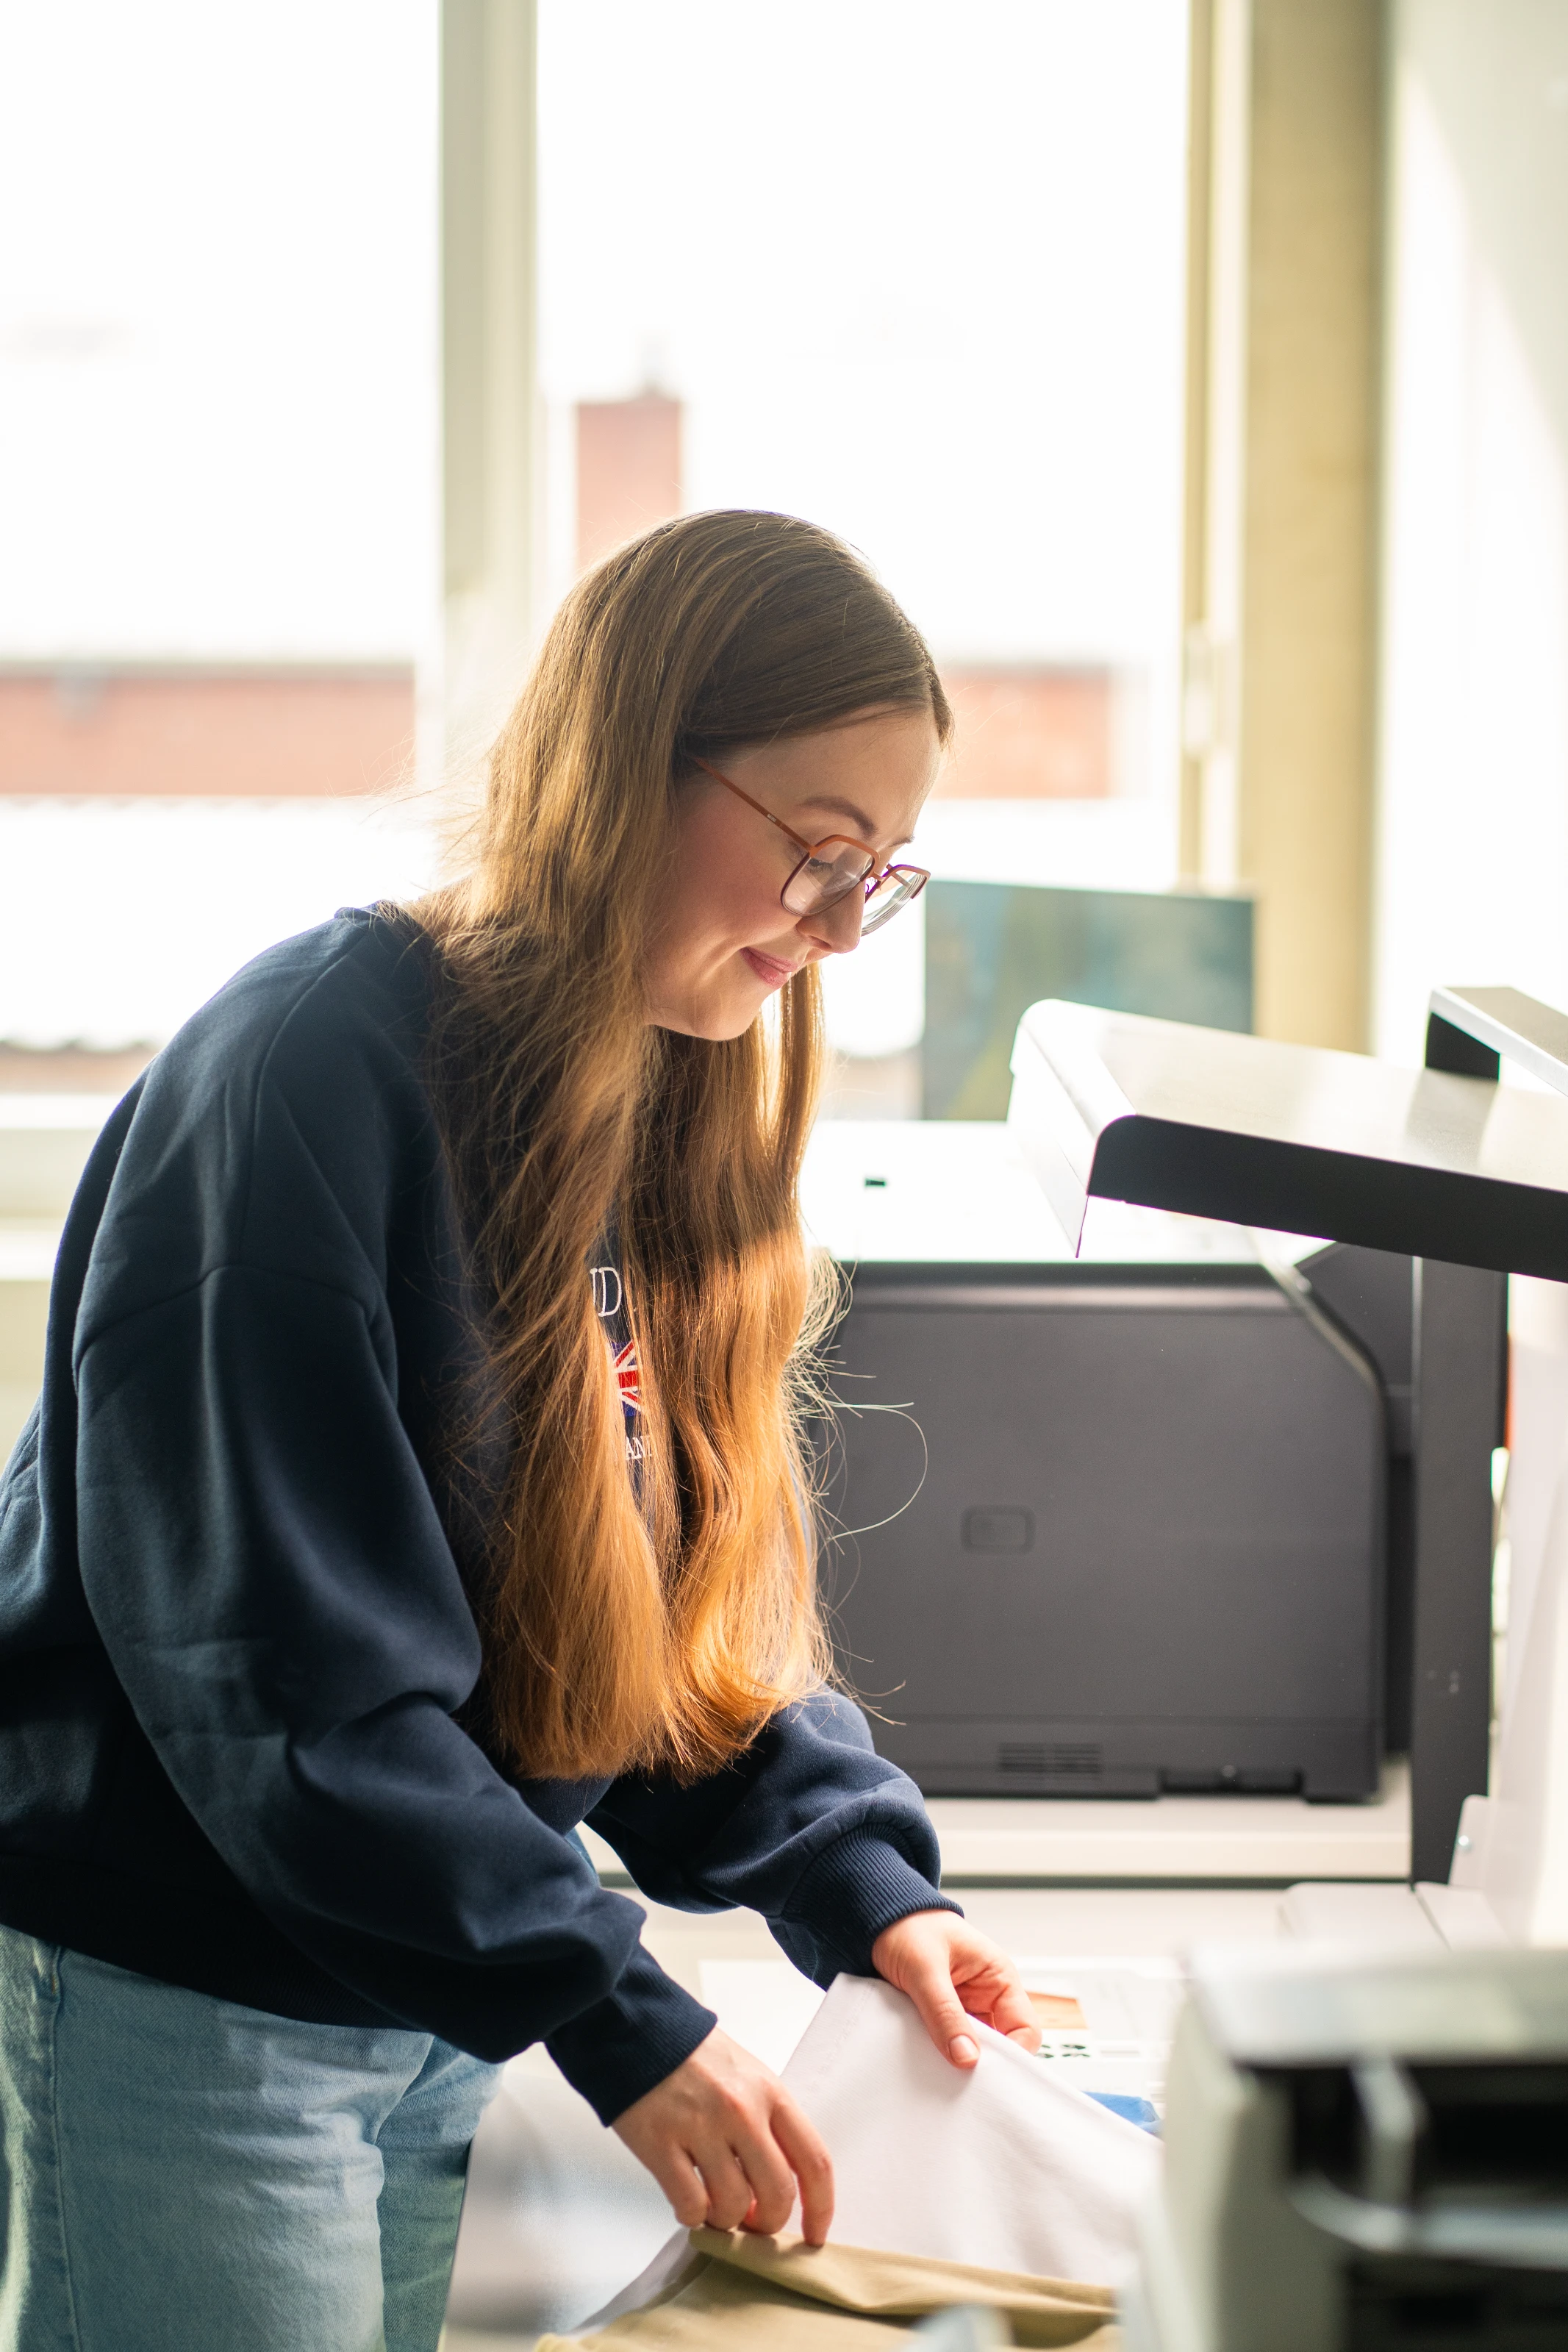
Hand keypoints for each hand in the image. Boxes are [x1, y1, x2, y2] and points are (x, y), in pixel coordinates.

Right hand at [612, 2025, 833, 2245]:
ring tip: (714, 2205)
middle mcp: (742, 2111)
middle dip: (768, 2223)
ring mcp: (701, 2128)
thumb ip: (769, 2123)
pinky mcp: (661, 2144)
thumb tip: (776, 2185)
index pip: (813, 2161)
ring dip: (726, 2219)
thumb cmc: (696, 2057)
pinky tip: (687, 2201)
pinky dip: (693, 2216)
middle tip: (752, 2221)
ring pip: (733, 2206)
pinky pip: (690, 2205)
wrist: (639, 2030)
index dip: (820, 2207)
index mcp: (770, 2093)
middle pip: (777, 2194)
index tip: (814, 2235)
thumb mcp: (750, 2076)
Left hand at [871, 1910, 1040, 2069]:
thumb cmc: (908, 1927)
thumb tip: (967, 2057)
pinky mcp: (942, 2019)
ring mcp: (964, 2010)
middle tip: (961, 2082)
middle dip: (983, 2064)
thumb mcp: (925, 1968)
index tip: (986, 2074)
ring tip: (939, 2072)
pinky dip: (940, 2056)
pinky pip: (949, 2046)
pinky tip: (926, 2063)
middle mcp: (987, 1997)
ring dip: (957, 2061)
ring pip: (973, 2050)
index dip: (1013, 2055)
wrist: (877, 1919)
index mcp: (999, 1978)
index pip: (1025, 2029)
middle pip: (1001, 2047)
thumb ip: (945, 2012)